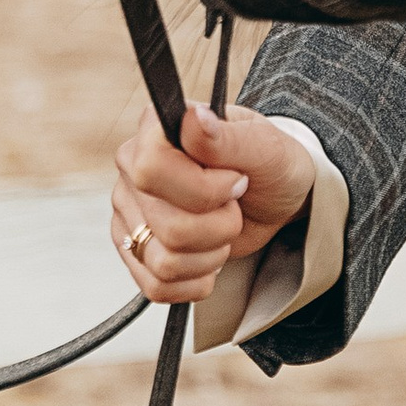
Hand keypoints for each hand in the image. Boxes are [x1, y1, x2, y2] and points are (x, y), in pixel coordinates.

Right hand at [109, 99, 316, 305]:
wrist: (276, 197)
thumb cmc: (270, 163)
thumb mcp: (264, 146)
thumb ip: (225, 137)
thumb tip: (194, 119)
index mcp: (155, 131)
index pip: (150, 169)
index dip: (202, 188)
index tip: (235, 181)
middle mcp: (132, 170)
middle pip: (166, 225)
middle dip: (219, 226)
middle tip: (234, 205)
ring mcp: (129, 213)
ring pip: (164, 262)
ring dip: (212, 254)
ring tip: (223, 229)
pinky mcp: (134, 251)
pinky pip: (156, 286)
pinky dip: (197, 280)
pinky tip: (210, 255)